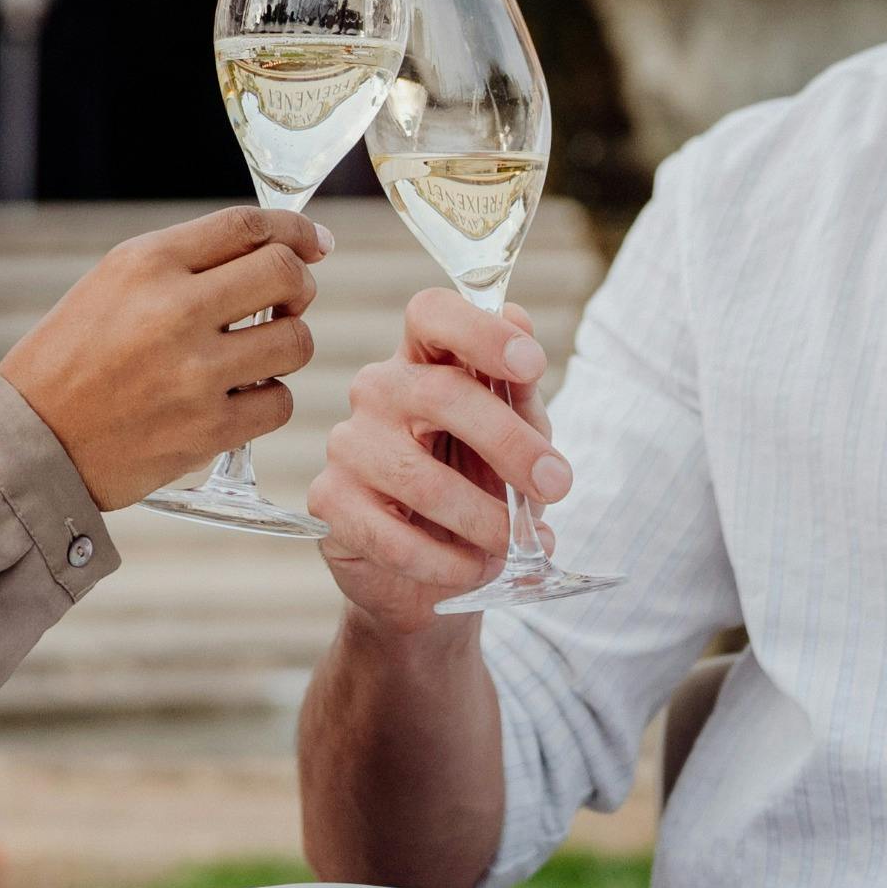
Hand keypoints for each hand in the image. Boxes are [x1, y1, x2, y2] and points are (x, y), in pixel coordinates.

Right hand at [0, 206, 327, 510]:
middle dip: (300, 286)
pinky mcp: (207, 430)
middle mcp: (176, 310)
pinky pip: (279, 403)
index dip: (295, 229)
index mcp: (147, 263)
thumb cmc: (72, 357)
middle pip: (285, 275)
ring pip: (296, 341)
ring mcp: (195, 373)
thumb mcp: (113, 283)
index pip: (247, 226)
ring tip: (258, 354)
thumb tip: (273, 251)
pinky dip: (269, 399)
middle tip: (290, 301)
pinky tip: (241, 398)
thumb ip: (185, 263)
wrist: (31, 441)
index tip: (313, 242)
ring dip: (288, 344)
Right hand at [310, 288, 571, 638]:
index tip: (531, 365)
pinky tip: (477, 568)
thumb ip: (519, 391)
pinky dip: (449, 562)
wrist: (439, 574)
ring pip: (420, 478)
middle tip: (557, 484)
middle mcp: (378, 390)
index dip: (480, 332)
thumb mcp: (517, 440)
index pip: (432, 313)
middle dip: (510, 443)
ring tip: (519, 544)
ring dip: (484, 519)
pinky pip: (393, 538)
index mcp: (424, 359)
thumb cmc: (479, 488)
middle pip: (440, 395)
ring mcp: (347, 444)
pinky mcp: (329, 503)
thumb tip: (519, 316)